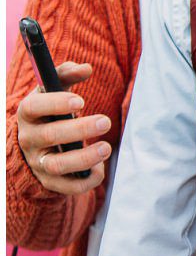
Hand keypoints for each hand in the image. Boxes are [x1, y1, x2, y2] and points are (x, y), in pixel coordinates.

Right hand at [16, 62, 113, 195]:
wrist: (36, 145)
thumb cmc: (50, 112)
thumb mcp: (53, 91)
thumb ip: (66, 75)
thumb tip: (85, 68)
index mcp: (28, 114)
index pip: (33, 107)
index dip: (56, 104)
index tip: (81, 101)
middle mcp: (29, 139)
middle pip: (50, 136)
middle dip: (79, 130)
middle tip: (105, 121)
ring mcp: (39, 162)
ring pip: (58, 165)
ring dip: (84, 158)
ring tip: (106, 147)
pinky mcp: (51, 182)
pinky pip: (68, 186)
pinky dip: (87, 180)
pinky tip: (100, 168)